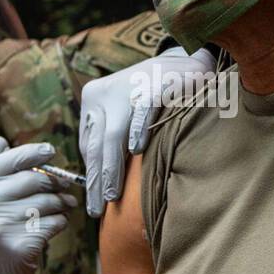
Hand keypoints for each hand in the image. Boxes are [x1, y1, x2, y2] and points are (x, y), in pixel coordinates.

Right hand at [0, 137, 77, 273]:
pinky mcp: (18, 246)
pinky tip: (57, 224)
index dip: (33, 153)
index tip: (51, 152)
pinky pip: (52, 224)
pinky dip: (60, 222)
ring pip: (46, 202)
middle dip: (54, 182)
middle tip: (65, 187)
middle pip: (31, 180)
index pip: (6, 161)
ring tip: (65, 206)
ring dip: (61, 203)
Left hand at [78, 46, 216, 217]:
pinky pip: (142, 111)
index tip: (92, 197)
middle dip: (96, 179)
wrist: (187, 65)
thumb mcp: (124, 113)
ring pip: (114, 134)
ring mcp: (129, 87)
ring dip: (112, 168)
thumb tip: (98, 178)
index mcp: (93, 98)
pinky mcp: (154, 84)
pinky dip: (139, 131)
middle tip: (96, 208)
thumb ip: (110, 138)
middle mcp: (105, 92)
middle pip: (96, 143)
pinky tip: (137, 151)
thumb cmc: (154, 98)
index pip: (87, 143)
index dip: (90, 173)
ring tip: (112, 195)